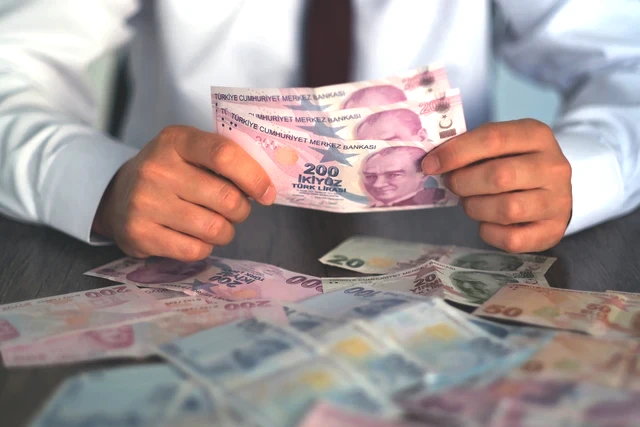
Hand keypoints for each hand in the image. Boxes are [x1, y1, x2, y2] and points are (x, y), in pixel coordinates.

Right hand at [92, 126, 275, 260]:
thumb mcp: (191, 152)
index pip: (224, 155)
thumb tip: (266, 186)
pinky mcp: (140, 234)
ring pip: (214, 229)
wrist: (118, 197)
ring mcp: (145, 202)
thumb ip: (226, 160)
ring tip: (216, 223)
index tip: (267, 193)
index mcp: (176, 140)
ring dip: (226, 231)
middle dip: (241, 210)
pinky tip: (194, 236)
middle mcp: (156, 169)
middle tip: (236, 209)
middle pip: (226, 198)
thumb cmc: (171, 172)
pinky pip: (195, 250)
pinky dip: (205, 247)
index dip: (254, 177)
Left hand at [422, 119, 571, 252]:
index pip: (493, 138)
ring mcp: (558, 201)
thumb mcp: (500, 145)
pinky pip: (512, 239)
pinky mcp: (554, 230)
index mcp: (537, 135)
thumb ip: (471, 148)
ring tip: (470, 203)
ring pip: (507, 210)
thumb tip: (433, 162)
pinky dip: (489, 233)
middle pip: (500, 176)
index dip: (455, 153)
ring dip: (476, 208)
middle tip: (453, 185)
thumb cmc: (514, 163)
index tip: (430, 165)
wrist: (553, 189)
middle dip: (464, 183)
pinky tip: (486, 223)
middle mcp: (554, 167)